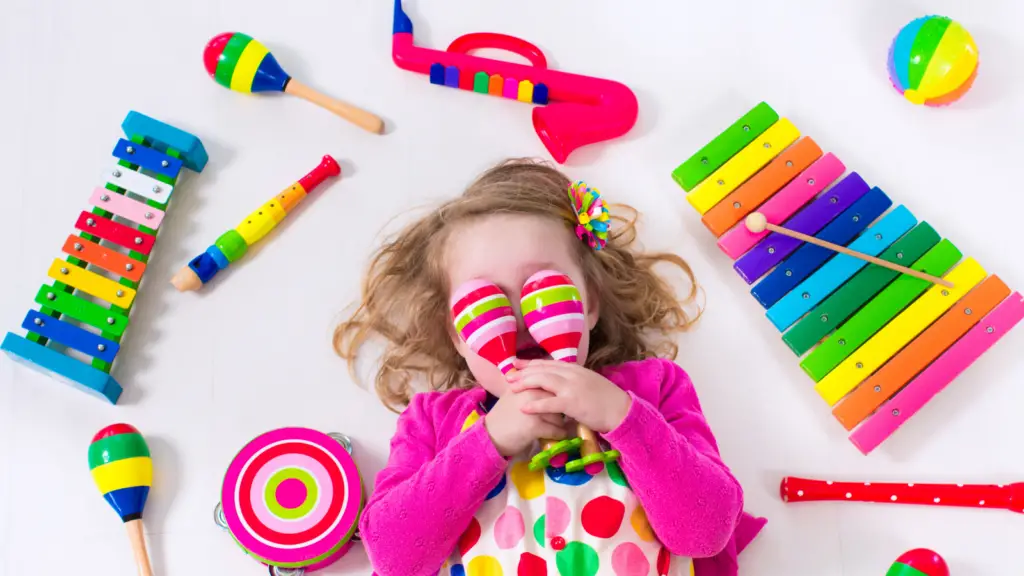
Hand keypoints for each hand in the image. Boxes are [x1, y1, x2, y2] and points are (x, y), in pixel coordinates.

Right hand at [484, 388, 568, 456]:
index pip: (550, 383)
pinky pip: (555, 430)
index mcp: (526, 383)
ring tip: (560, 427)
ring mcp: (533, 409)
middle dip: (562, 408)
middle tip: (566, 415)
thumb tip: (550, 383)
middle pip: (557, 399)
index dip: (558, 394)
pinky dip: (559, 435)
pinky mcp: (535, 426)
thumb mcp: (514, 395)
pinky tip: (559, 436)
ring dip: (561, 423)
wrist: (490, 436)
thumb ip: (529, 387)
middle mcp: (530, 393)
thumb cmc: (503, 416)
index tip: (563, 401)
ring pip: (558, 415)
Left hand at [506, 359, 631, 432]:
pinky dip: (535, 404)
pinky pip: (550, 403)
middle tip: (508, 375)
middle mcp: (573, 374)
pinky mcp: (573, 403)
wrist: (622, 411)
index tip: (517, 364)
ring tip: (511, 388)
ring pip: (543, 381)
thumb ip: (574, 381)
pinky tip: (524, 407)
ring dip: (525, 383)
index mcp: (576, 369)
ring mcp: (572, 387)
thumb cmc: (607, 401)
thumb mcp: (589, 384)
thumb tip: (560, 383)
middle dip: (523, 372)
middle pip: (543, 369)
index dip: (531, 363)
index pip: (549, 363)